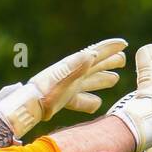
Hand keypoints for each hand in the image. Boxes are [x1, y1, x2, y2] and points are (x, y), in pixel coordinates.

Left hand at [0, 38, 127, 136]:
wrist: (27, 108)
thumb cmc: (44, 96)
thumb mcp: (62, 81)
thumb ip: (76, 68)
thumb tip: (92, 54)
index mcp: (73, 67)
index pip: (95, 54)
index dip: (110, 48)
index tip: (124, 43)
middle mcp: (71, 74)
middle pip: (94, 66)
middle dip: (108, 62)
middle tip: (123, 59)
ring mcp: (67, 87)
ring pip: (89, 81)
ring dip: (102, 79)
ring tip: (115, 79)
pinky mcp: (62, 99)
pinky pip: (80, 99)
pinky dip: (89, 100)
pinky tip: (97, 104)